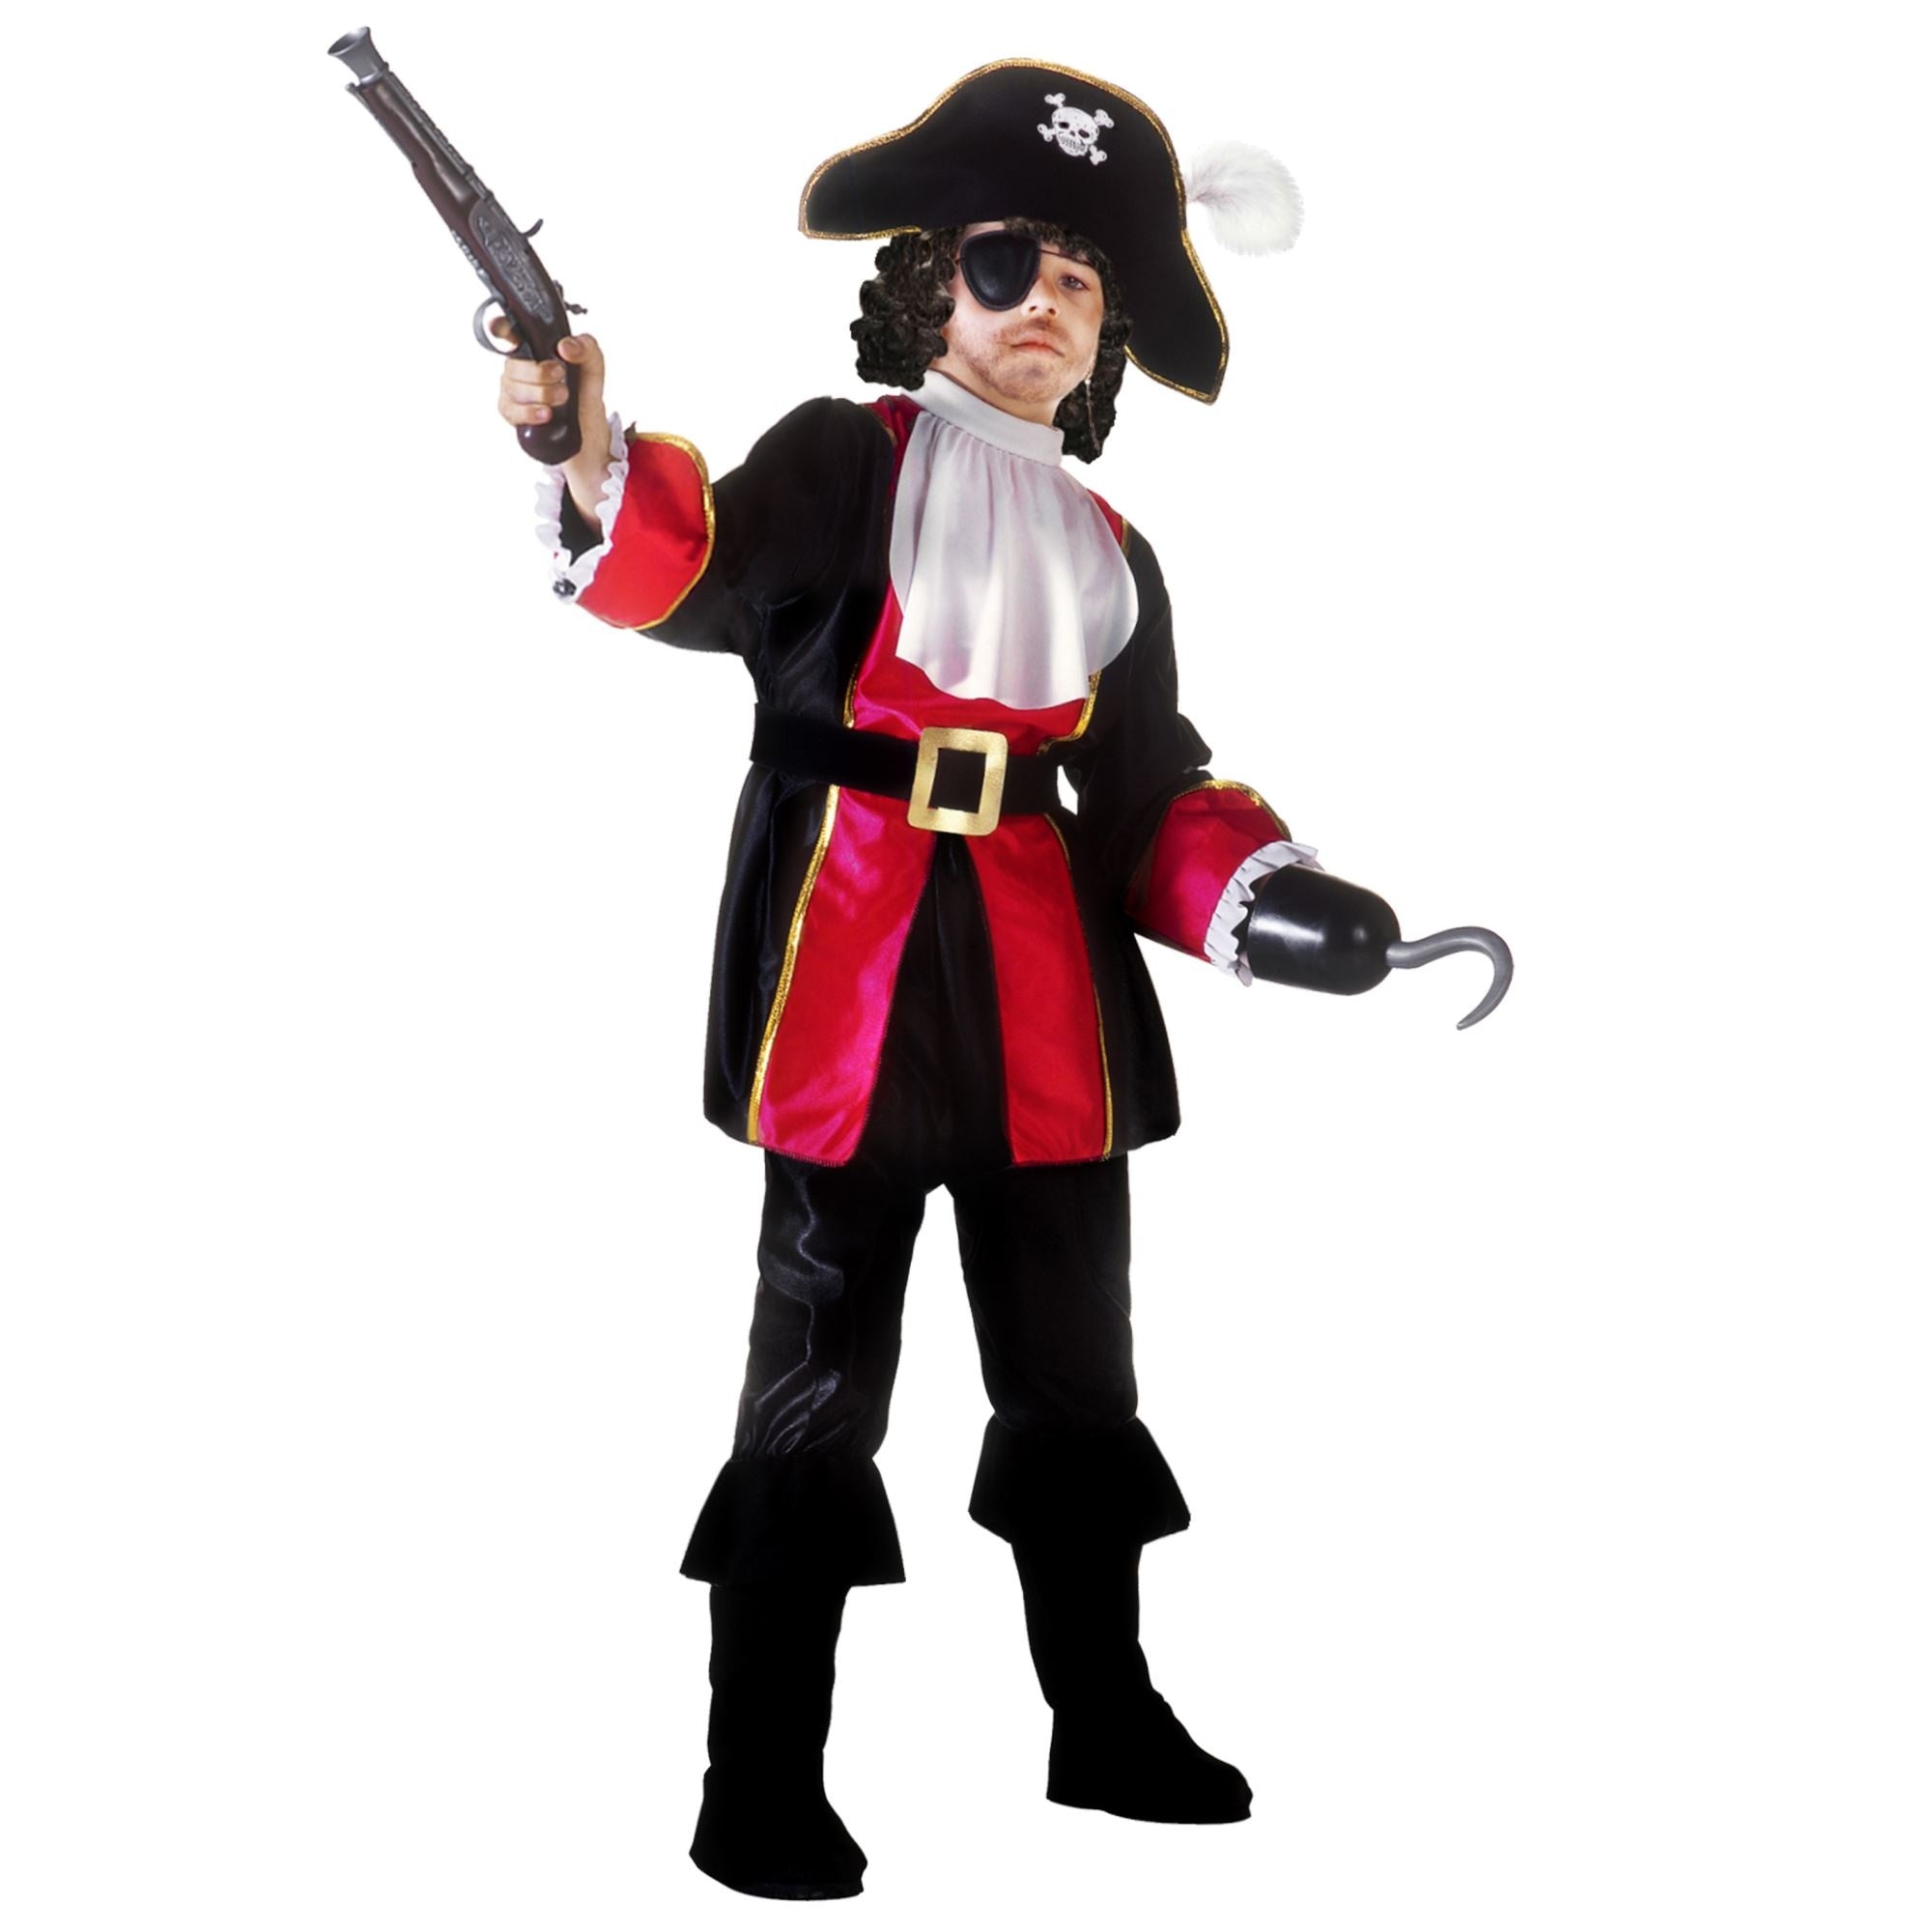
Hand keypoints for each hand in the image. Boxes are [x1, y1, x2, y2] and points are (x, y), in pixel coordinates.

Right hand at [492, 319, 611, 519]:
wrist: (588, 431)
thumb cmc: (584, 394)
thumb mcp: (594, 367)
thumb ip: (586, 348)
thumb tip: (566, 346)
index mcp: (534, 349)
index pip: (505, 332)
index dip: (500, 330)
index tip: (509, 336)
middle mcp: (519, 368)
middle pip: (513, 365)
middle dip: (539, 372)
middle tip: (562, 377)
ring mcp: (513, 391)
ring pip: (512, 388)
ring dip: (540, 393)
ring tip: (562, 399)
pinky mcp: (513, 413)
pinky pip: (510, 410)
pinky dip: (529, 412)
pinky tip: (545, 414)